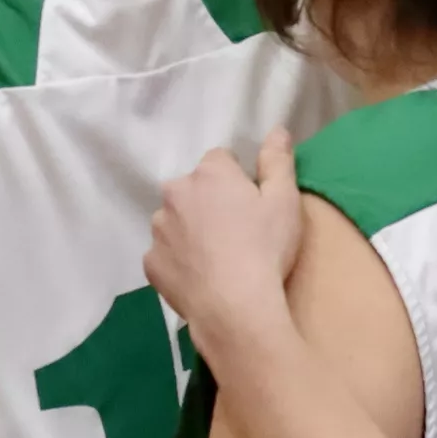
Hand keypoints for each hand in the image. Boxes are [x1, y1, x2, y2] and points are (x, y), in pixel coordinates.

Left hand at [146, 137, 304, 373]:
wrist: (235, 308)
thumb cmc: (265, 248)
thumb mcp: (285, 201)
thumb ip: (278, 161)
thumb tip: (277, 130)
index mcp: (210, 173)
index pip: (221, 160)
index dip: (238, 181)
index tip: (251, 205)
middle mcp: (175, 193)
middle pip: (193, 189)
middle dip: (209, 203)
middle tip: (236, 233)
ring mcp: (158, 229)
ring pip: (175, 221)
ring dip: (191, 230)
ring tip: (217, 259)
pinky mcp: (150, 263)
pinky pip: (165, 254)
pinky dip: (179, 261)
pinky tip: (200, 278)